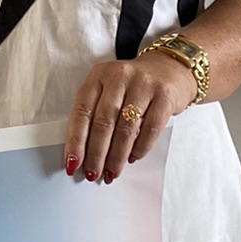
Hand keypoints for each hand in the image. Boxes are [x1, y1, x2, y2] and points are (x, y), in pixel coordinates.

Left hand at [64, 53, 196, 183]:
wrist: (169, 68)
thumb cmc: (132, 85)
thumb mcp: (108, 89)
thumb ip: (95, 113)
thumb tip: (84, 153)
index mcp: (98, 75)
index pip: (82, 111)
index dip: (75, 140)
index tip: (72, 163)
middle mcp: (119, 76)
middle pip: (103, 121)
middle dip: (97, 153)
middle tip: (92, 173)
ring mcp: (143, 84)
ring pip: (126, 127)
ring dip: (117, 156)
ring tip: (112, 172)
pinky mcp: (164, 95)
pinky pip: (150, 128)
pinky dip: (140, 147)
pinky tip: (133, 158)